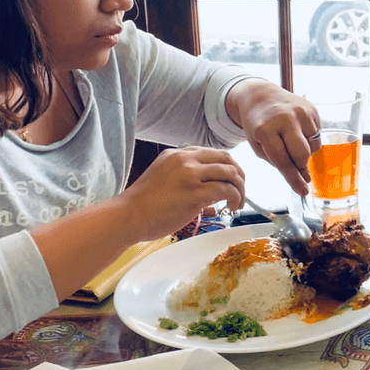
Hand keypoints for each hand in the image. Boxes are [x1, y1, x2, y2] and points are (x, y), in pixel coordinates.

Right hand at [118, 146, 244, 240]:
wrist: (127, 216)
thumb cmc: (143, 204)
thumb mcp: (163, 175)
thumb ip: (184, 173)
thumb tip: (206, 183)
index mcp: (177, 154)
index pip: (213, 153)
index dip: (228, 165)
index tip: (232, 178)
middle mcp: (185, 160)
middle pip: (226, 158)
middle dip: (239, 173)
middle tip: (241, 188)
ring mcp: (191, 175)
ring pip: (230, 173)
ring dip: (240, 188)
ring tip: (238, 201)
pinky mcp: (195, 193)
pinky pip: (226, 190)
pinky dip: (235, 197)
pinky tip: (231, 206)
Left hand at [226, 80, 320, 196]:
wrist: (261, 96)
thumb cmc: (259, 125)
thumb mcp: (259, 145)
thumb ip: (278, 162)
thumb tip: (304, 178)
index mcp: (265, 129)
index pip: (283, 161)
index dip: (293, 179)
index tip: (302, 191)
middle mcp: (284, 119)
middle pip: (302, 154)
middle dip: (301, 166)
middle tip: (300, 172)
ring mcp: (300, 112)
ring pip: (313, 146)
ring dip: (305, 151)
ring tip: (292, 143)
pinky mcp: (311, 109)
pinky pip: (317, 135)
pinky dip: (309, 140)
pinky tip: (298, 133)